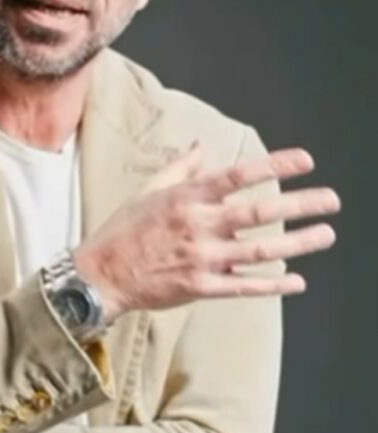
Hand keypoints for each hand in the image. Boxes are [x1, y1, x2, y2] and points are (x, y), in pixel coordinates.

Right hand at [73, 142, 340, 321]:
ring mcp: (202, 258)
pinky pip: (244, 286)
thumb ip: (181, 168)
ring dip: (298, 243)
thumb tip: (202, 145)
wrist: (100, 275)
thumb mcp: (149, 191)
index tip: (306, 161)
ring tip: (326, 234)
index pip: (238, 175)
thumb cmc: (123, 231)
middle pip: (260, 212)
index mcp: (186, 197)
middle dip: (301, 205)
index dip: (274, 165)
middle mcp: (198, 225)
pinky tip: (297, 280)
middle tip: (332, 200)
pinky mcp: (200, 287)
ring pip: (260, 250)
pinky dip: (273, 284)